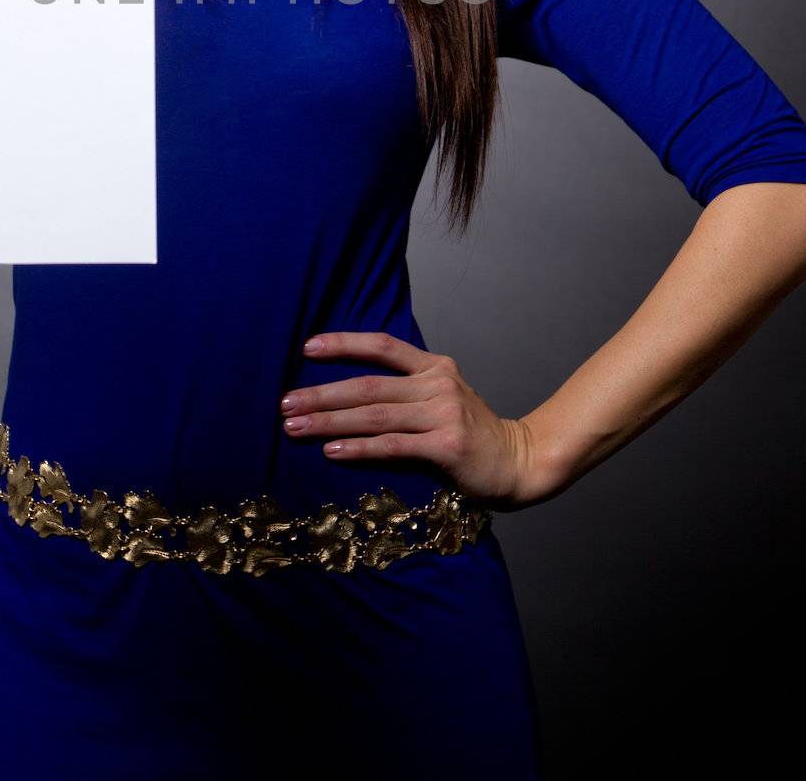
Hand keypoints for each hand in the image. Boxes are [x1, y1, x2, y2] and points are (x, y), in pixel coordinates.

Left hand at [281, 330, 559, 512]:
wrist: (519, 462)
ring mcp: (443, 414)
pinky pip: (393, 445)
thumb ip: (405, 393)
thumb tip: (347, 395)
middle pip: (368, 385)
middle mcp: (437, 385)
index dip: (344, 344)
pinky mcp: (447, 446)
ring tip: (296, 428)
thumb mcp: (442, 400)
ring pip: (374, 415)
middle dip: (321, 394)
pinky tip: (333, 451)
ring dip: (329, 422)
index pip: (382, 346)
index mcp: (434, 368)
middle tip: (285, 403)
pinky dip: (359, 448)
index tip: (308, 348)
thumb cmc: (471, 434)